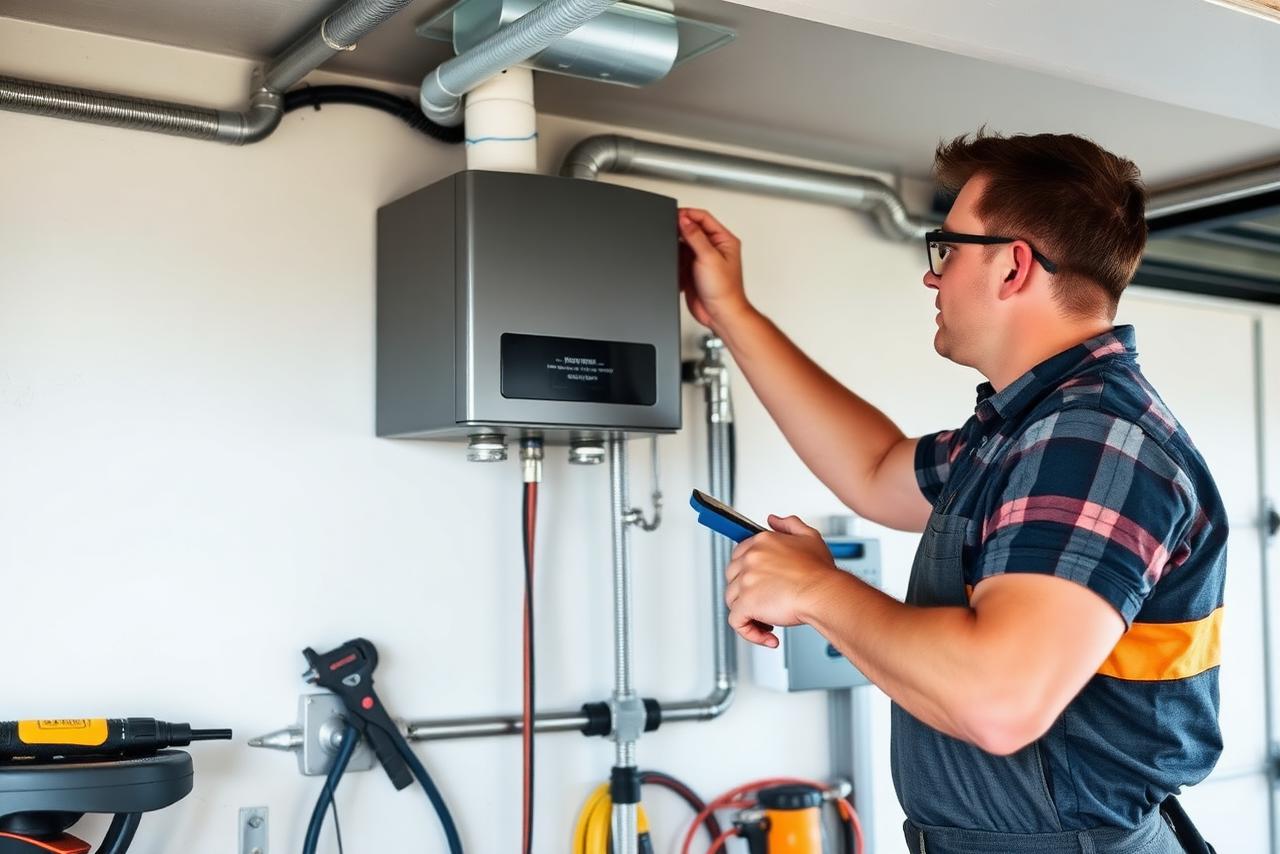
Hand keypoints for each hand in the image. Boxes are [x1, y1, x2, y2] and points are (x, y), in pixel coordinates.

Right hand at [678, 208, 751, 330]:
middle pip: (693, 229)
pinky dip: (675, 259)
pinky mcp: (692, 270)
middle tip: (672, 232)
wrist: (719, 314)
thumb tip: (684, 220)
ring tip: (678, 254)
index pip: (704, 218)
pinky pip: (679, 258)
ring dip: (677, 246)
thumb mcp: (709, 257)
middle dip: (681, 230)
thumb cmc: (725, 290)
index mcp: (724, 240)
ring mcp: (702, 259)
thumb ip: (695, 236)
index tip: (675, 215)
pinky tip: (677, 264)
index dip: (688, 214)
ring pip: (684, 244)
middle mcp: (714, 248)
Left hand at [724, 514, 842, 647]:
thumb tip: (773, 520)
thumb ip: (789, 525)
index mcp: (762, 542)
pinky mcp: (746, 603)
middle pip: (732, 578)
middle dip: (747, 593)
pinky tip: (768, 635)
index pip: (739, 555)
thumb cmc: (821, 572)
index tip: (758, 585)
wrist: (826, 593)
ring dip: (749, 612)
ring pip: (732, 600)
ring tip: (770, 619)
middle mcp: (750, 558)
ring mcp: (746, 580)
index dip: (748, 573)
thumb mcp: (809, 537)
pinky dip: (750, 632)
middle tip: (767, 602)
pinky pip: (737, 622)